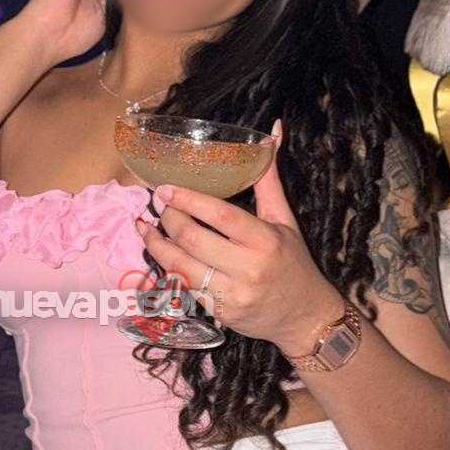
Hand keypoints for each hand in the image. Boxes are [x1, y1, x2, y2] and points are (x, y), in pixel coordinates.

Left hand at [134, 122, 342, 351]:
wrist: (304, 317)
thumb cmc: (293, 262)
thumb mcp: (284, 220)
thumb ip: (269, 179)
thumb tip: (272, 132)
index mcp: (265, 240)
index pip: (220, 215)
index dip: (188, 200)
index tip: (165, 188)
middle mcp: (248, 269)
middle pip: (193, 240)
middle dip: (168, 218)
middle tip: (158, 205)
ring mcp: (232, 295)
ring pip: (181, 267)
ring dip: (156, 245)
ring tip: (145, 228)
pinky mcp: (220, 313)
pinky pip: (185, 288)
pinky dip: (169, 268)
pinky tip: (160, 254)